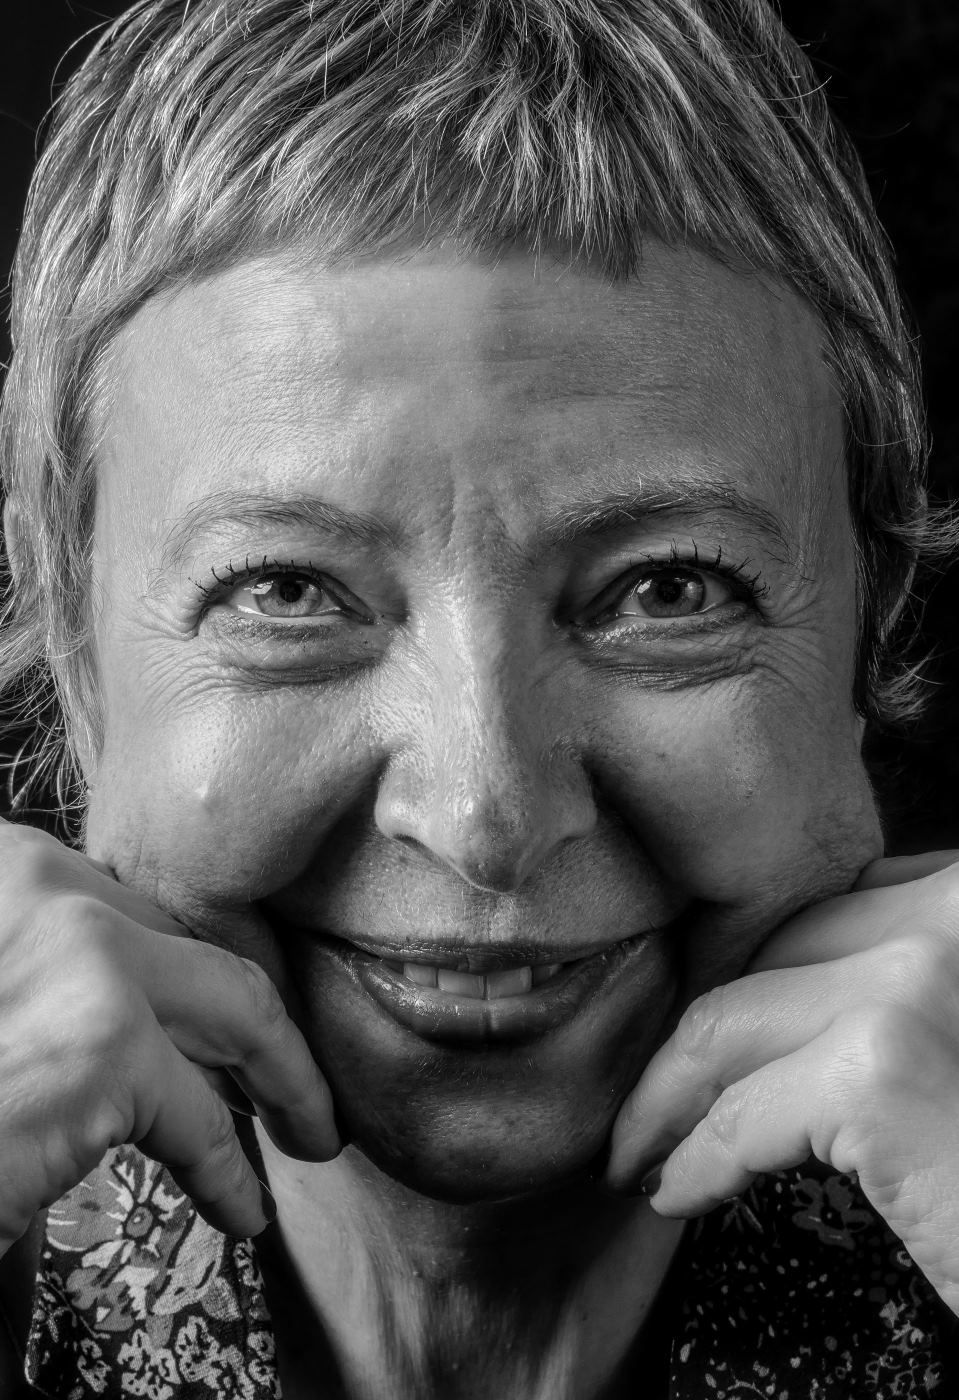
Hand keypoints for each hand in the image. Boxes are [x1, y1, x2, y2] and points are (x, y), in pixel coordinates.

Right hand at [0, 818, 338, 1255]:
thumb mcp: (3, 982)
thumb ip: (39, 973)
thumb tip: (102, 1011)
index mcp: (4, 868)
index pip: (123, 905)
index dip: (175, 965)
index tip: (208, 1018)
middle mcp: (40, 884)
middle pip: (190, 942)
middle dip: (252, 1013)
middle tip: (284, 1071)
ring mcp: (83, 955)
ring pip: (237, 1003)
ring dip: (283, 1076)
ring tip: (304, 1132)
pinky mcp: (106, 1045)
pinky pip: (200, 1120)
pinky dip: (228, 1171)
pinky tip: (240, 1206)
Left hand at [605, 850, 958, 1314]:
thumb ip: (909, 979)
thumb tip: (797, 986)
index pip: (840, 906)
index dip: (764, 969)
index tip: (719, 1031)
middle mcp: (952, 911)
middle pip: (778, 954)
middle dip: (705, 1030)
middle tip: (657, 1093)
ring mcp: (912, 984)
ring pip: (734, 1021)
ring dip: (672, 1094)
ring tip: (645, 1147)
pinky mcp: (879, 1072)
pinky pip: (742, 1114)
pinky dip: (697, 1159)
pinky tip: (679, 1192)